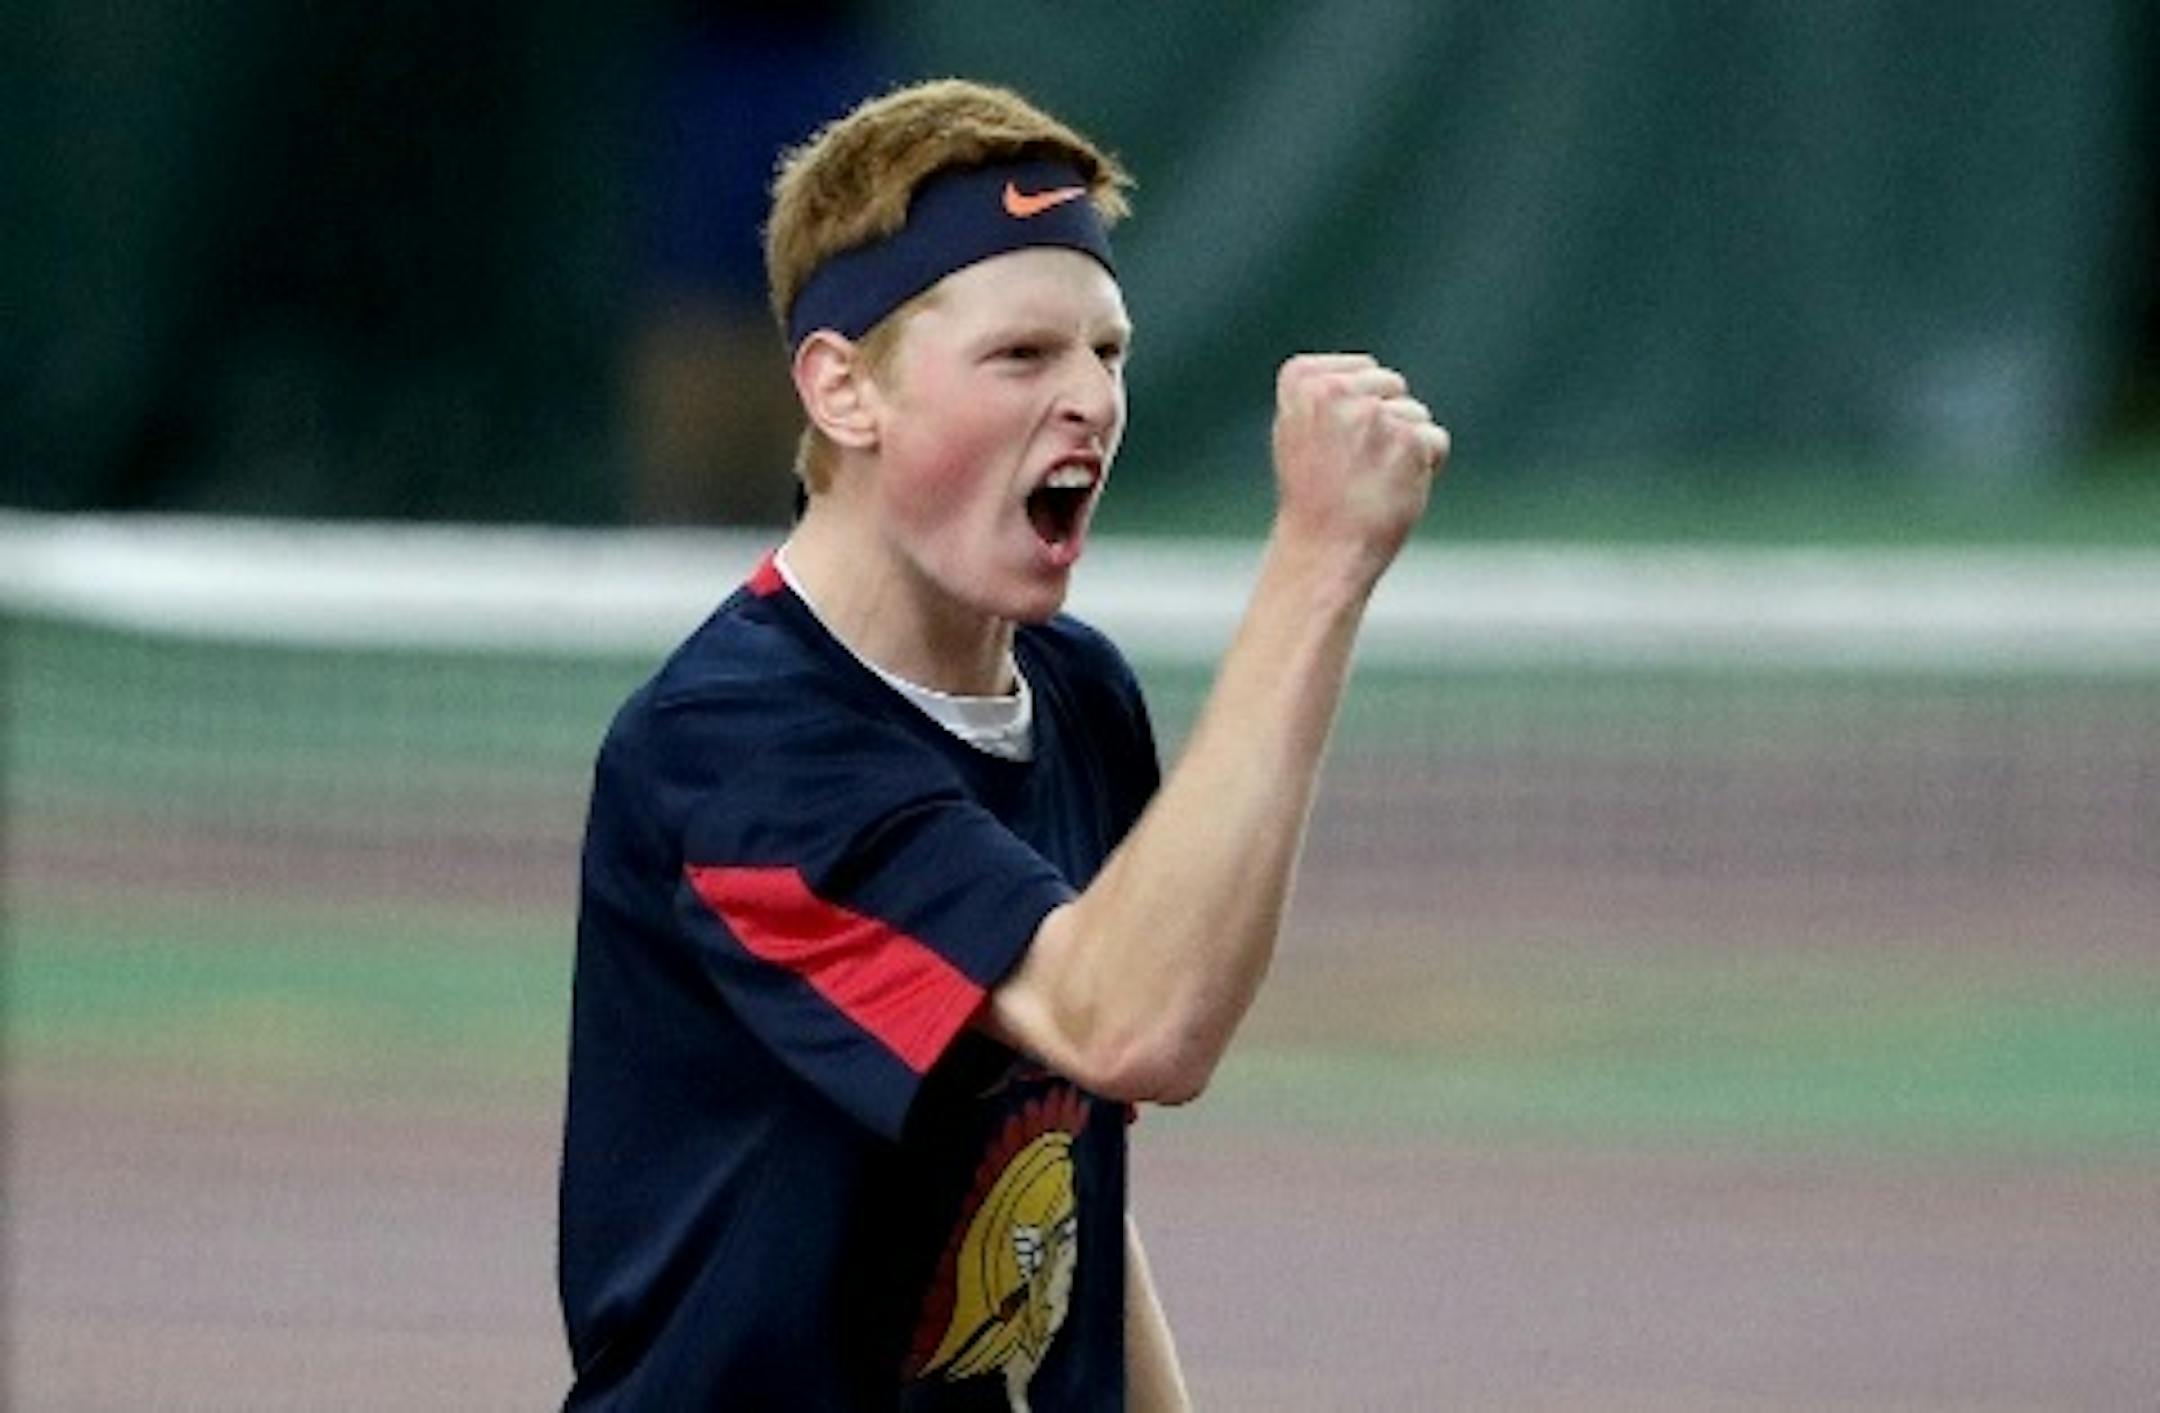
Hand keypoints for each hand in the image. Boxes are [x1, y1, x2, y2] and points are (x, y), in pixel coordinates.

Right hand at [1269, 353, 1449, 577]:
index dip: (1356, 408)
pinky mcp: (1407, 440)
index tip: (1330, 444)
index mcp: (1302, 379)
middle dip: (1385, 421)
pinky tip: (1393, 489)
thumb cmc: (1312, 493)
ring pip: (1415, 414)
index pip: (1362, 370)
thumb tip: (1372, 373)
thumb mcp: (1298, 428)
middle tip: (1354, 465)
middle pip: (1391, 385)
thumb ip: (1328, 392)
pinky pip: (1435, 441)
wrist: (1323, 549)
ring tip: (1371, 481)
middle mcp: (1335, 390)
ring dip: (1406, 446)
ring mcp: (1372, 414)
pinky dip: (1425, 467)